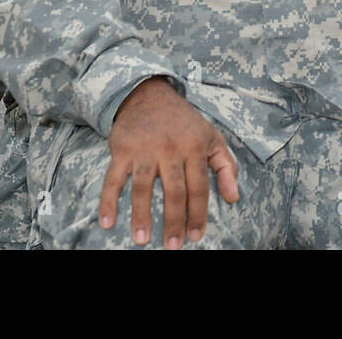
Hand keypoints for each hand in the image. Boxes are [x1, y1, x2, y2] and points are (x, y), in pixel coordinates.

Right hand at [100, 77, 239, 248]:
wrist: (150, 95)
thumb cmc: (185, 123)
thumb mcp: (212, 138)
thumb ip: (226, 167)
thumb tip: (234, 197)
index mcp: (195, 148)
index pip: (199, 187)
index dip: (198, 214)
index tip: (195, 236)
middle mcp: (170, 148)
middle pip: (173, 191)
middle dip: (174, 221)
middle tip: (173, 246)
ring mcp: (144, 149)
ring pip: (142, 188)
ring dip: (140, 216)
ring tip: (142, 240)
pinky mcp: (122, 149)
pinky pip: (113, 179)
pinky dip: (108, 201)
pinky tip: (107, 222)